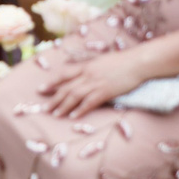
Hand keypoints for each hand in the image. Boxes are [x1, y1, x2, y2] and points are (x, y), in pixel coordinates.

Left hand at [36, 44, 156, 117]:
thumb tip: (85, 73)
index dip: (51, 82)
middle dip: (54, 98)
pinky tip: (73, 117)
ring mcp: (96, 83)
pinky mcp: (105, 91)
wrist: (137, 62)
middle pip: (66, 87)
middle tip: (43, 108)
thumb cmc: (123, 61)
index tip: (41, 89)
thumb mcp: (102, 61)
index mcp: (86, 66)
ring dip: (63, 106)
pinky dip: (80, 110)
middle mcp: (87, 74)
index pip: (64, 74)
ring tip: (55, 115)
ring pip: (74, 95)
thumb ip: (92, 67)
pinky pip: (89, 102)